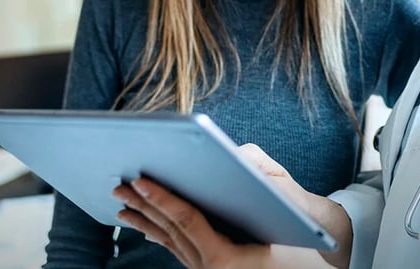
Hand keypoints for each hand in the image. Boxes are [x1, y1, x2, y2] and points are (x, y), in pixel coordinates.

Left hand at [113, 177, 277, 267]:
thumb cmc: (298, 253)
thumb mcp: (280, 222)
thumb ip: (260, 190)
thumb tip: (237, 161)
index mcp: (222, 259)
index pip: (185, 221)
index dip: (161, 198)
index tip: (141, 181)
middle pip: (170, 230)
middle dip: (144, 205)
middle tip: (120, 186)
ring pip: (169, 242)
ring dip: (146, 220)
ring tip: (123, 206)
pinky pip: (178, 250)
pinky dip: (160, 235)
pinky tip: (147, 228)